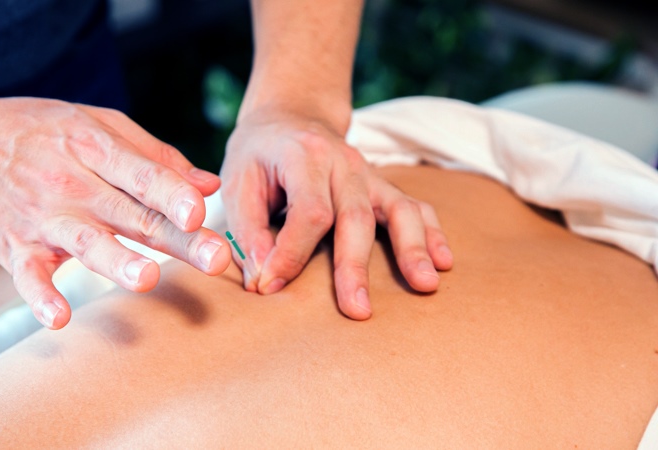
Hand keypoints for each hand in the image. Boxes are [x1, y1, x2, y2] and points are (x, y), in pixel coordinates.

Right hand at [0, 93, 230, 328]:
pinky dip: (39, 297)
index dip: (173, 192)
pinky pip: (28, 275)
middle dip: (176, 238)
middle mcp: (72, 183)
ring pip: (86, 241)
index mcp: (94, 147)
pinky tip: (58, 318)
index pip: (142, 174)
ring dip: (116, 261)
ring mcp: (42, 217)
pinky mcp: (14, 246)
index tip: (202, 211)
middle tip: (216, 258)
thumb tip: (209, 185)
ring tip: (147, 279)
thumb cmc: (39, 131)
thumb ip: (154, 156)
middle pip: (132, 214)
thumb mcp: (96, 124)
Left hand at [220, 108, 452, 318]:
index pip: (308, 211)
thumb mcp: (237, 180)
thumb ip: (247, 230)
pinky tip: (443, 261)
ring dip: (412, 249)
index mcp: (304, 156)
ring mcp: (368, 172)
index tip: (271, 285)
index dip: (291, 253)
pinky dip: (431, 233)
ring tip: (425, 285)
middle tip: (357, 310)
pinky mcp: (381, 185)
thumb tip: (262, 278)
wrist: (289, 116)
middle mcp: (343, 162)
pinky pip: (414, 206)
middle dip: (355, 267)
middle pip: (355, 217)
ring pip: (398, 209)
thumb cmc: (258, 154)